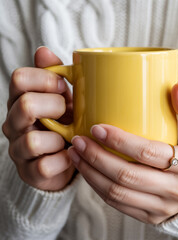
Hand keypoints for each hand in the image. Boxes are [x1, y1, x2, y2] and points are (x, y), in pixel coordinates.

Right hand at [2, 47, 74, 190]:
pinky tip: (71, 154)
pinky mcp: (30, 172)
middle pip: (25, 105)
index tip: (64, 86)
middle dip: (55, 106)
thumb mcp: (62, 98)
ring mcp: (19, 150)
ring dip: (59, 137)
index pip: (19, 78)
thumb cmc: (66, 123)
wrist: (66, 155)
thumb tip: (43, 50)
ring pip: (32, 140)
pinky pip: (45, 166)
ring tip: (69, 137)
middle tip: (69, 112)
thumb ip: (53, 75)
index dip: (46, 79)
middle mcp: (14, 124)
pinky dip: (64, 160)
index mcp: (21, 100)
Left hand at [68, 83, 177, 223]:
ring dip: (91, 174)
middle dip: (96, 157)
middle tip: (78, 141)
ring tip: (75, 154)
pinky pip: (119, 204)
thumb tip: (175, 88)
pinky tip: (88, 172)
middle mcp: (175, 191)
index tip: (97, 128)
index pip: (148, 152)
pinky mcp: (151, 215)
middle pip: (126, 175)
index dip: (119, 140)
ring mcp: (161, 207)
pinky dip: (99, 189)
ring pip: (118, 193)